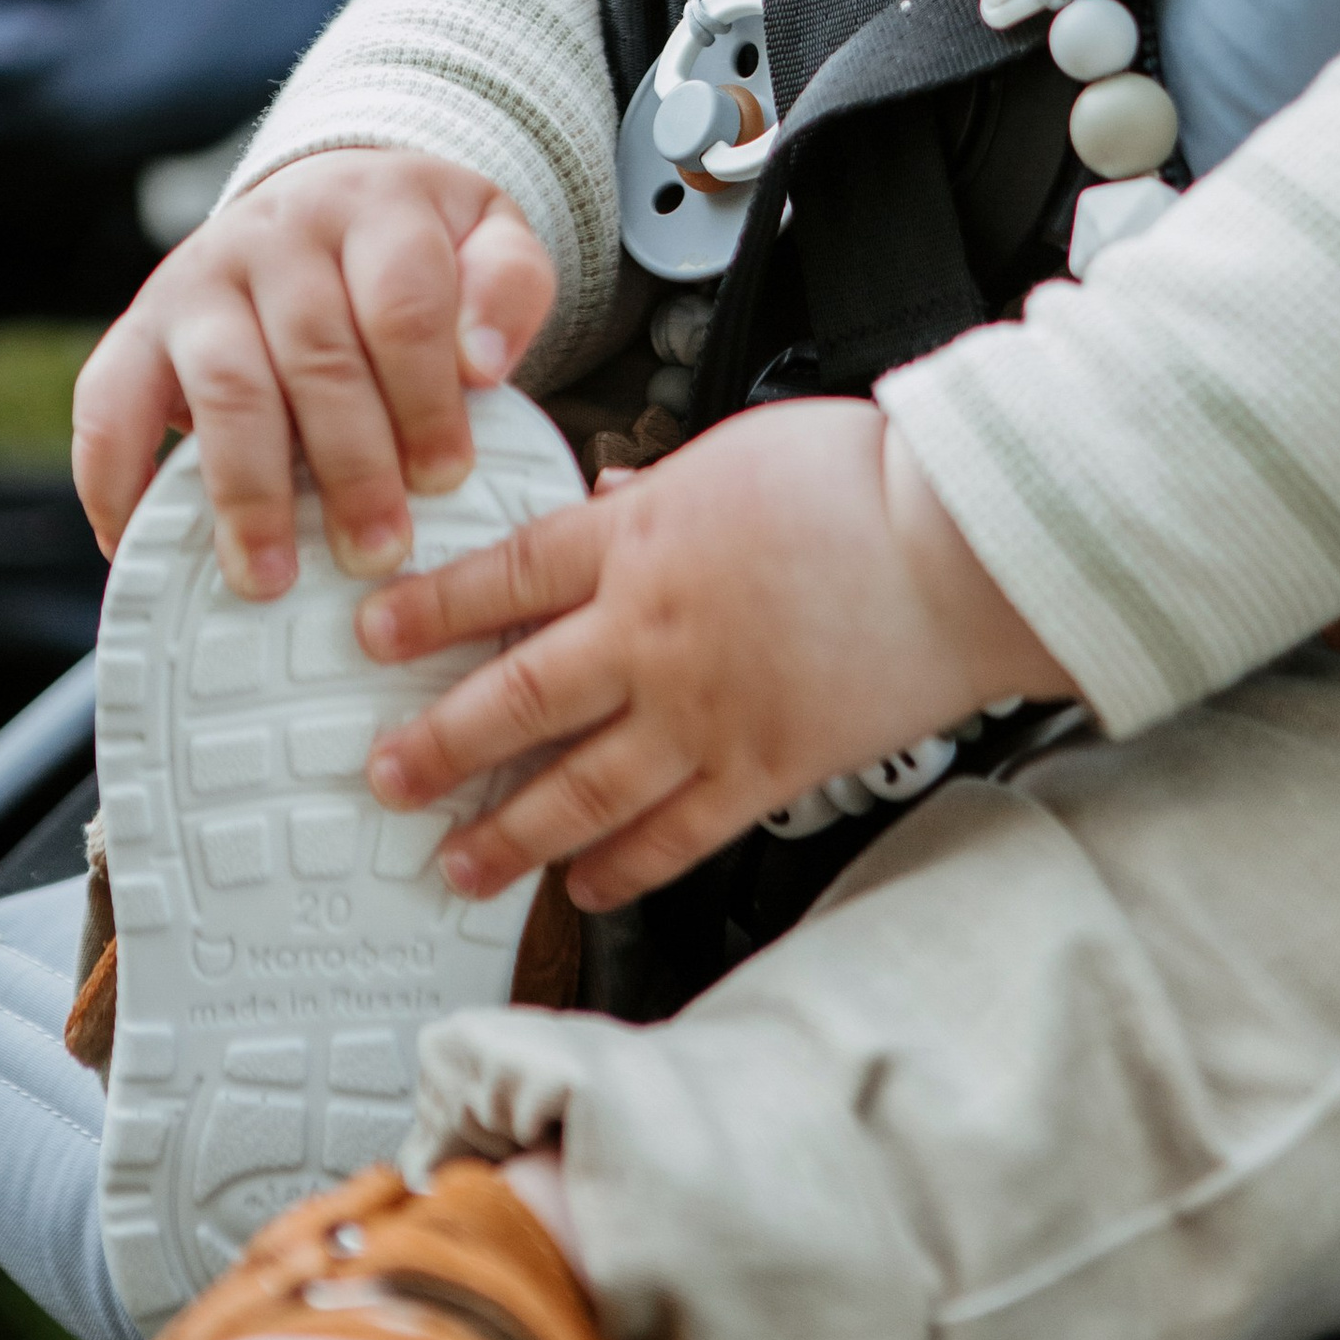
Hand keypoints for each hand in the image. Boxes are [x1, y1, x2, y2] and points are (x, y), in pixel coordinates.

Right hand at [71, 150, 553, 595]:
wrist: (328, 197)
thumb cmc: (421, 250)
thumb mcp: (490, 241)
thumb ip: (506, 290)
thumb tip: (484, 365)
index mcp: (374, 207)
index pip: (402, 303)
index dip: (426, 398)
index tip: (449, 479)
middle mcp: (277, 232)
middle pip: (314, 353)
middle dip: (349, 464)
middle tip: (378, 551)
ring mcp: (199, 277)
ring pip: (223, 385)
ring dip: (248, 491)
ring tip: (274, 577)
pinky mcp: (139, 326)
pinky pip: (107, 400)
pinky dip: (115, 477)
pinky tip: (137, 543)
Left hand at [359, 400, 1068, 909]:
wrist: (965, 545)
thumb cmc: (865, 481)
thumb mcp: (735, 454)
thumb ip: (660, 495)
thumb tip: (611, 502)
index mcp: (641, 537)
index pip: (505, 578)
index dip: (429, 611)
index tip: (375, 637)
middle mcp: (652, 633)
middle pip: (518, 698)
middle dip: (438, 744)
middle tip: (384, 776)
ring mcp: (703, 712)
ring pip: (578, 788)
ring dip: (506, 832)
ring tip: (456, 862)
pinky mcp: (763, 769)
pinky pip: (673, 835)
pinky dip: (622, 867)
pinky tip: (584, 885)